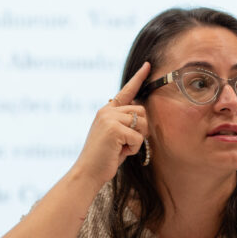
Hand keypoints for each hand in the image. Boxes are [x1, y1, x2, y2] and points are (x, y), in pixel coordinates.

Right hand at [71, 62, 150, 186]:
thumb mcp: (116, 137)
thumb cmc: (104, 158)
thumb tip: (142, 116)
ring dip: (137, 140)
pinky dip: (133, 148)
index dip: (138, 78)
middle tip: (127, 144)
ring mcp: (109, 118)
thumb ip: (126, 124)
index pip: (126, 91)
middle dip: (141, 130)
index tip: (148, 65)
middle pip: (141, 111)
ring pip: (141, 123)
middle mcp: (107, 111)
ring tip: (121, 148)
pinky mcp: (113, 128)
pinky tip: (119, 152)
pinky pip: (138, 137)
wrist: (88, 172)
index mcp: (107, 111)